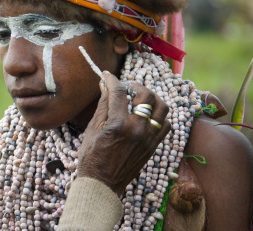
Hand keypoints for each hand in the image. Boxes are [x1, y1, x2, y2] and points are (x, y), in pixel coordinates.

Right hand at [77, 71, 169, 195]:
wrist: (102, 183)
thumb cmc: (92, 156)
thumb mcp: (93, 128)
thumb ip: (103, 105)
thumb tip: (106, 86)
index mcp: (119, 124)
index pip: (119, 92)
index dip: (113, 80)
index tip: (108, 76)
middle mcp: (137, 129)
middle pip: (147, 95)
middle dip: (136, 86)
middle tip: (127, 87)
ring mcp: (149, 138)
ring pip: (162, 108)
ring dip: (152, 98)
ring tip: (140, 98)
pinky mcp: (154, 146)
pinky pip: (166, 124)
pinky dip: (159, 116)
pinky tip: (147, 115)